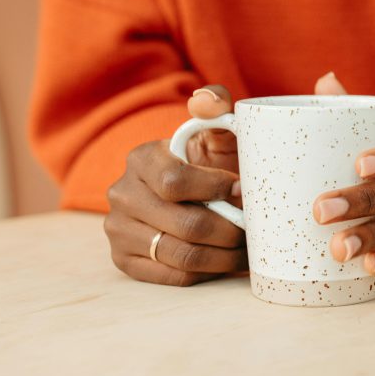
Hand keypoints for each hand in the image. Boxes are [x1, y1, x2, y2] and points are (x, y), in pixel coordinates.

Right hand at [104, 85, 244, 285]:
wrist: (184, 192)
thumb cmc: (207, 162)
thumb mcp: (214, 134)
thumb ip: (216, 110)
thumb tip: (206, 100)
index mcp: (142, 158)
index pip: (176, 182)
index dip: (215, 190)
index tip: (242, 191)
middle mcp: (122, 194)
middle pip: (186, 225)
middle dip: (230, 230)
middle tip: (255, 230)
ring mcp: (119, 230)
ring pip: (182, 255)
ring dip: (224, 257)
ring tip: (249, 250)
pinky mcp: (125, 260)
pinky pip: (173, 276)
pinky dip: (207, 272)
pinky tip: (227, 262)